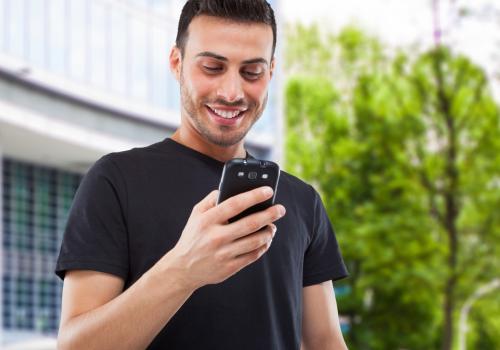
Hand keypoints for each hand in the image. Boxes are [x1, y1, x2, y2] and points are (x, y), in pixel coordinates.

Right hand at [160, 186, 285, 289]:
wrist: (182, 269)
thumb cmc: (193, 237)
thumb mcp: (196, 214)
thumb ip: (211, 199)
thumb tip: (229, 188)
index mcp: (207, 220)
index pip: (235, 204)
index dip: (254, 196)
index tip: (268, 191)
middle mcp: (216, 237)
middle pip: (250, 223)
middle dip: (269, 214)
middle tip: (280, 209)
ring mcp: (223, 254)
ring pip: (255, 241)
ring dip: (269, 232)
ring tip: (273, 226)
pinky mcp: (229, 267)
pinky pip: (253, 255)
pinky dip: (263, 246)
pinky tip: (266, 240)